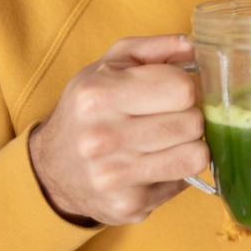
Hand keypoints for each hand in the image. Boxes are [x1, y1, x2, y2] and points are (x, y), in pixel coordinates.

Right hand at [28, 34, 208, 225]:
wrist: (53, 168)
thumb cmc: (90, 108)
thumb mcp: (112, 65)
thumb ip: (156, 48)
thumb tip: (197, 45)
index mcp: (97, 95)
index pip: (183, 89)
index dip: (186, 88)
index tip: (173, 92)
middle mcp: (100, 138)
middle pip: (193, 123)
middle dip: (190, 117)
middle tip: (171, 117)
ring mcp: (114, 176)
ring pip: (196, 155)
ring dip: (189, 145)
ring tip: (166, 139)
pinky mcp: (129, 205)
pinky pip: (185, 181)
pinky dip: (177, 170)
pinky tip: (154, 163)